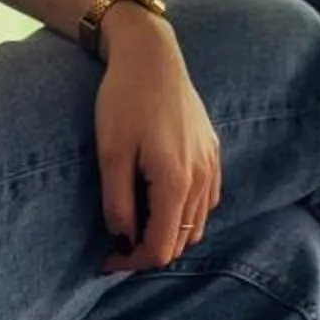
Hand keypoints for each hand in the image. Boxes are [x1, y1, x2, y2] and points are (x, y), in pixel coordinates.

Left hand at [93, 10, 221, 272]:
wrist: (152, 56)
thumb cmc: (124, 101)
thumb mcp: (110, 153)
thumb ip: (118, 203)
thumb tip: (123, 239)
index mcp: (175, 182)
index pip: (161, 249)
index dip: (131, 263)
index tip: (105, 260)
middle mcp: (201, 178)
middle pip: (182, 242)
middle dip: (149, 249)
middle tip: (116, 242)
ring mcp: (212, 165)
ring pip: (197, 224)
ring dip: (169, 233)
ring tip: (136, 221)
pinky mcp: (213, 152)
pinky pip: (207, 200)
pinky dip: (186, 213)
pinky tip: (161, 200)